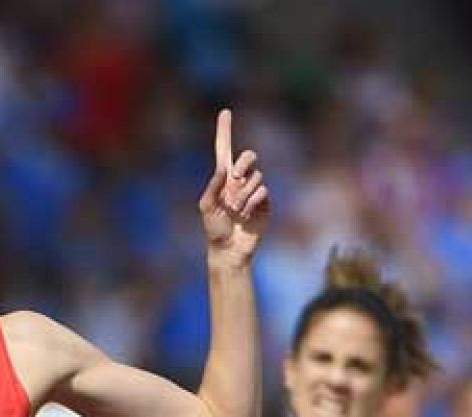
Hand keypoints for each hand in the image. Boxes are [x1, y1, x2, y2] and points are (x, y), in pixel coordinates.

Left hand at [199, 109, 269, 264]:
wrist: (230, 249)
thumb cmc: (214, 229)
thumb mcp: (206, 207)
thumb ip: (213, 186)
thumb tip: (225, 169)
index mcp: (223, 178)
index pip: (224, 149)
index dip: (225, 130)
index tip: (225, 111)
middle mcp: (239, 180)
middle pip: (249, 157)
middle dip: (244, 164)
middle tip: (236, 179)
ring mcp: (254, 190)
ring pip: (256, 177)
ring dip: (244, 195)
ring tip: (236, 211)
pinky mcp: (265, 202)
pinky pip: (263, 191)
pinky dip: (253, 202)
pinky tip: (246, 215)